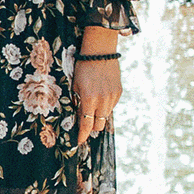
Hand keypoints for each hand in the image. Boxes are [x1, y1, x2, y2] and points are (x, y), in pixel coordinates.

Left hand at [75, 27, 122, 144]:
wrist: (100, 52)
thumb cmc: (82, 68)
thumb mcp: (75, 86)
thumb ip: (79, 102)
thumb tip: (79, 116)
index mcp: (89, 99)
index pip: (86, 124)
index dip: (83, 135)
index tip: (79, 141)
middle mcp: (103, 100)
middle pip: (99, 125)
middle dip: (91, 127)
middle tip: (84, 125)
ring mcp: (113, 97)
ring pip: (106, 116)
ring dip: (99, 117)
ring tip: (92, 108)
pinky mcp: (119, 92)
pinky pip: (112, 106)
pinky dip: (105, 106)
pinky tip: (99, 97)